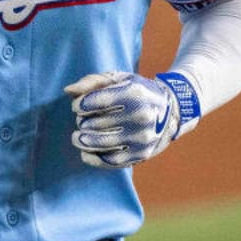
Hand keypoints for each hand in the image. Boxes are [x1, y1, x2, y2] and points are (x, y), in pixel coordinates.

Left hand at [64, 72, 181, 168]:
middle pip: (94, 123)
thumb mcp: (118, 79)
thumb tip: (68, 91)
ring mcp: (142, 137)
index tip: (78, 106)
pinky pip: (110, 161)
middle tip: (83, 120)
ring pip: (100, 143)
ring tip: (78, 136)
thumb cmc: (137, 92)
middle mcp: (140, 116)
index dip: (79, 105)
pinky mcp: (141, 154)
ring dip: (82, 140)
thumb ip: (92, 82)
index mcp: (134, 93)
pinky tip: (85, 152)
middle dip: (82, 121)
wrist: (172, 111)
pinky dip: (92, 158)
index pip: (94, 102)